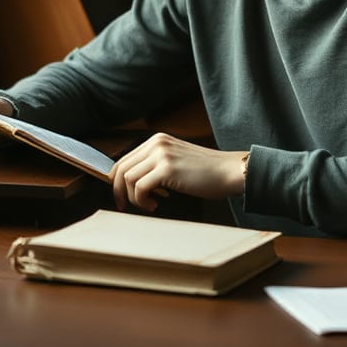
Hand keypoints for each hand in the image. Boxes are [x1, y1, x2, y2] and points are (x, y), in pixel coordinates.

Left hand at [109, 133, 247, 211]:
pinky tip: (155, 205)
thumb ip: (155, 166)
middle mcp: (156, 143)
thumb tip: (131, 183)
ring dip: (133, 198)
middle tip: (124, 206)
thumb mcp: (176, 161)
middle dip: (118, 191)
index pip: (124, 159)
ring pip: (127, 178)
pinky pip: (139, 187)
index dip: (116, 180)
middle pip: (120, 168)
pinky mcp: (167, 168)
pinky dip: (142, 201)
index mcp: (157, 140)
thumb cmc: (206, 172)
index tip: (121, 196)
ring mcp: (161, 154)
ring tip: (149, 205)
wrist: (229, 172)